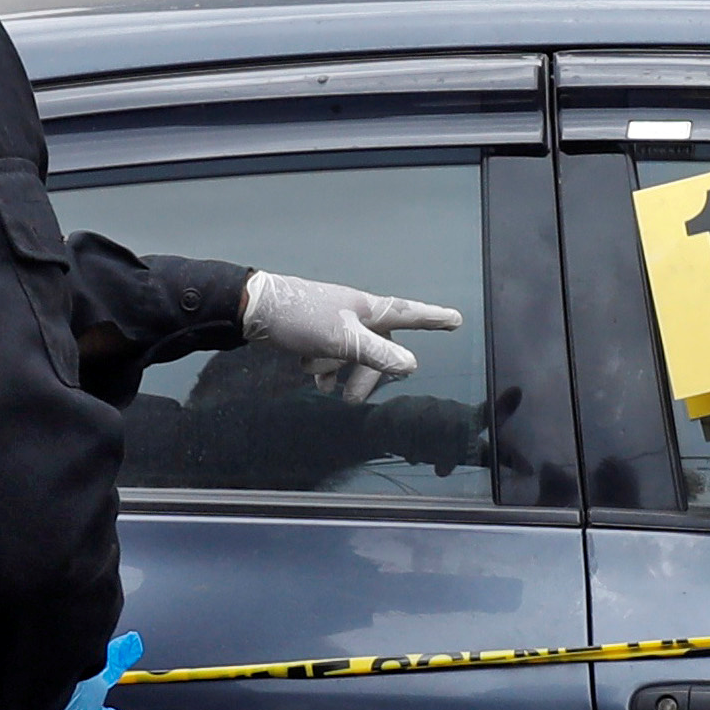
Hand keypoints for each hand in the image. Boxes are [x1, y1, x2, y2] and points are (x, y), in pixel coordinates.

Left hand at [238, 268, 462, 400]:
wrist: (255, 309)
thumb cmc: (301, 318)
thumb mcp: (342, 340)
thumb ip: (377, 354)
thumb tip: (411, 367)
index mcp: (368, 310)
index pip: (408, 313)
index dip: (433, 318)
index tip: (455, 319)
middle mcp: (356, 313)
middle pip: (378, 346)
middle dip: (367, 374)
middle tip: (352, 399)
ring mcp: (336, 321)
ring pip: (352, 352)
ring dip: (342, 372)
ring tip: (325, 387)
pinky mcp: (316, 330)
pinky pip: (332, 353)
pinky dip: (326, 368)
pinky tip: (315, 379)